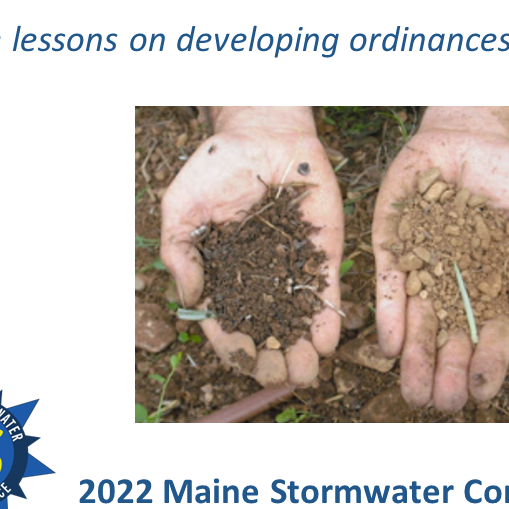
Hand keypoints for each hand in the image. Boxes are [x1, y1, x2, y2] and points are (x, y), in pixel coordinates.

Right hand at [160, 107, 343, 386]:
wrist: (261, 133)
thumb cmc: (215, 167)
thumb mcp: (182, 207)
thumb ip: (180, 251)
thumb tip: (192, 298)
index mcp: (223, 277)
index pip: (228, 324)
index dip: (235, 347)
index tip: (243, 361)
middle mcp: (259, 280)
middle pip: (267, 331)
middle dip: (273, 358)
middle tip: (278, 375)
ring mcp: (292, 268)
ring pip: (299, 320)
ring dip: (303, 350)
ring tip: (306, 371)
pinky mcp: (322, 251)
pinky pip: (325, 289)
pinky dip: (327, 316)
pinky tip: (328, 341)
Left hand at [372, 107, 508, 411]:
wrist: (469, 136)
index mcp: (493, 285)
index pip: (491, 336)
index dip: (488, 365)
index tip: (483, 393)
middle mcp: (455, 286)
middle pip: (450, 339)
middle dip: (446, 372)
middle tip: (441, 403)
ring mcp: (422, 269)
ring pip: (417, 324)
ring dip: (415, 360)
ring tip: (413, 392)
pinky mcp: (392, 249)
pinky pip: (389, 288)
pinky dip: (389, 317)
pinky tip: (390, 345)